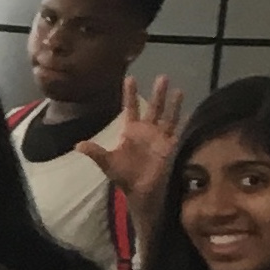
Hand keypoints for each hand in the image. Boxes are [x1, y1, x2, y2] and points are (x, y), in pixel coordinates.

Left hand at [75, 75, 183, 225]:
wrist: (142, 193)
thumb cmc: (125, 177)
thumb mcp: (108, 164)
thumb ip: (96, 152)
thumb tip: (77, 145)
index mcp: (132, 131)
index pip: (131, 108)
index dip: (130, 94)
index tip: (130, 78)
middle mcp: (148, 131)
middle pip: (154, 107)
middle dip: (158, 93)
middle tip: (163, 76)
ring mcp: (161, 137)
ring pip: (169, 116)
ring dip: (174, 104)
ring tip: (178, 90)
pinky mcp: (172, 146)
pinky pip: (180, 131)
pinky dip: (185, 122)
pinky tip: (192, 111)